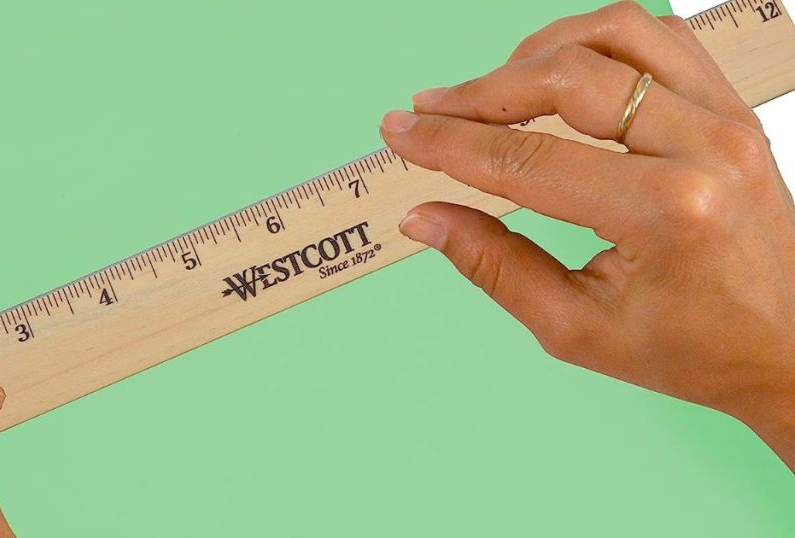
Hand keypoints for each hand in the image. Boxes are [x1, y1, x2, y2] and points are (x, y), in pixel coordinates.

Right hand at [380, 1, 794, 469]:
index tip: (399, 131)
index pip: (527, 159)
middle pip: (566, 78)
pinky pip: (659, 38)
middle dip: (480, 92)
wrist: (788, 347)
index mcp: (666, 214)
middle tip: (429, 108)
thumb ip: (494, 267)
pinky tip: (558, 73)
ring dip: (537, 52)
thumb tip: (423, 217)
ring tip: (490, 90)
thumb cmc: (693, 351)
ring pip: (615, 33)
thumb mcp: (578, 330)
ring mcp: (728, 118)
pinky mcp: (734, 107)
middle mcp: (705, 147)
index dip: (449, 143)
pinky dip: (596, 41)